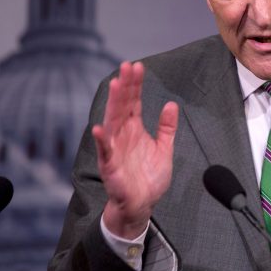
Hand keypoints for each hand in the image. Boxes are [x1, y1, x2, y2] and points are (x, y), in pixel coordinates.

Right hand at [93, 61, 178, 238]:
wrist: (141, 206)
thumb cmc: (149, 178)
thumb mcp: (164, 149)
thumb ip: (167, 127)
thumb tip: (171, 104)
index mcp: (135, 129)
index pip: (135, 102)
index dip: (136, 85)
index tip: (138, 66)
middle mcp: (123, 135)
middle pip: (123, 106)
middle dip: (125, 86)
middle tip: (127, 65)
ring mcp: (115, 149)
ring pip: (113, 121)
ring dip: (114, 104)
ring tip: (116, 85)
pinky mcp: (110, 166)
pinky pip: (105, 151)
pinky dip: (102, 140)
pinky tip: (99, 127)